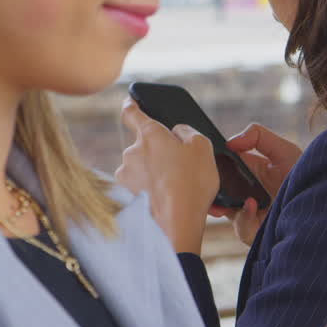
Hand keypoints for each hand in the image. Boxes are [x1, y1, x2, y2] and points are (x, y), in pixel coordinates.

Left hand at [114, 100, 218, 253]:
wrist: (176, 225)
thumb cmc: (192, 183)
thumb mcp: (202, 147)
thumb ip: (187, 132)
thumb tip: (176, 132)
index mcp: (149, 134)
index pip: (131, 112)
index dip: (131, 105)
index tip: (130, 102)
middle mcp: (131, 152)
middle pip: (143, 146)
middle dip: (157, 153)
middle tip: (178, 167)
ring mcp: (125, 175)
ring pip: (140, 169)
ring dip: (153, 174)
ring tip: (175, 188)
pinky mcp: (124, 196)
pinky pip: (139, 188)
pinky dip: (149, 191)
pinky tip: (166, 200)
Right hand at [208, 123, 301, 245]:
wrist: (322, 204)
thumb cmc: (304, 175)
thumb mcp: (283, 149)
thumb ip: (257, 136)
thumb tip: (230, 142)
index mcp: (250, 172)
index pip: (223, 167)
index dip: (212, 164)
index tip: (204, 160)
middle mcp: (246, 193)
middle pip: (219, 191)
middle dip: (210, 188)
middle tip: (205, 183)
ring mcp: (249, 214)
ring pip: (225, 211)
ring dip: (222, 205)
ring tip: (221, 202)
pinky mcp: (255, 232)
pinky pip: (242, 227)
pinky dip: (244, 216)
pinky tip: (251, 205)